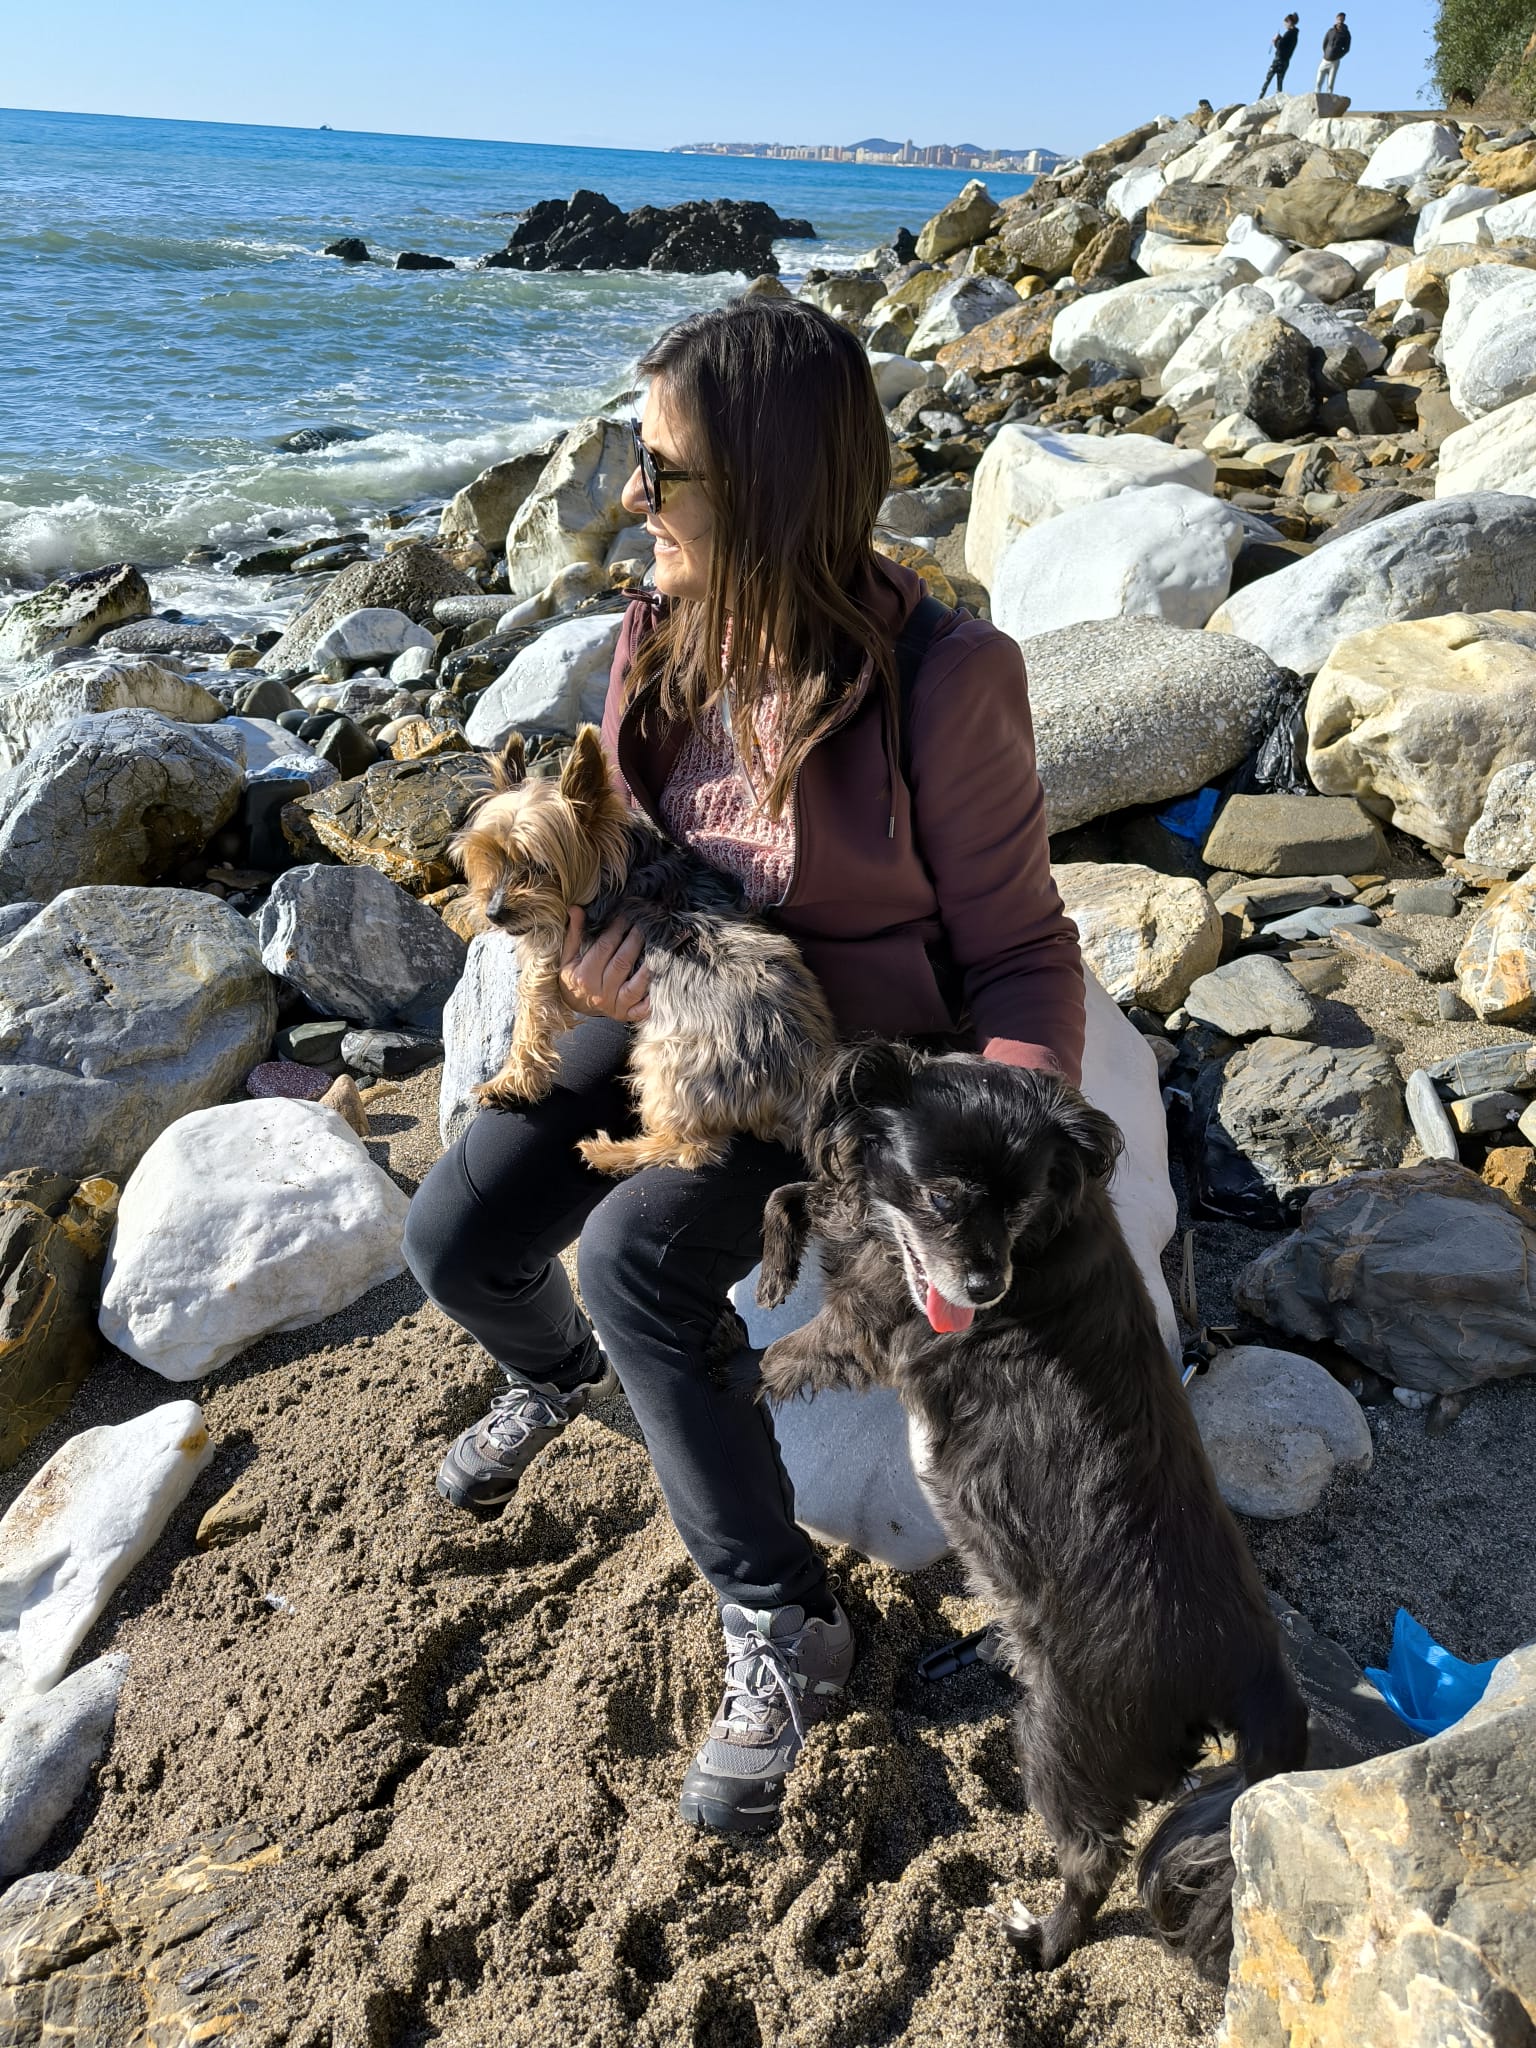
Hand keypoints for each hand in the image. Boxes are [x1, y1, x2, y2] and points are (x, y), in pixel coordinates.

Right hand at [560, 907, 650, 1021]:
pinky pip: (643, 1009)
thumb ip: (574, 934)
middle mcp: (599, 993)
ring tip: (659, 949)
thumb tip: (576, 909)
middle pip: (622, 963)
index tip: (626, 916)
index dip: (616, 929)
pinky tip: (663, 984)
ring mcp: (614, 1006)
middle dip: (635, 940)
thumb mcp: (568, 957)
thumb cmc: (573, 977)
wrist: (573, 1007)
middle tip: (645, 924)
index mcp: (584, 976)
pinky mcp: (626, 1015)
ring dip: (648, 968)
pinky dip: (653, 999)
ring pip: (636, 986)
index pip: (604, 947)